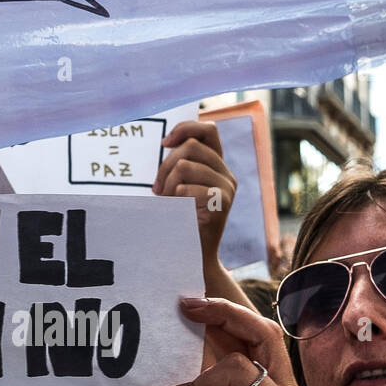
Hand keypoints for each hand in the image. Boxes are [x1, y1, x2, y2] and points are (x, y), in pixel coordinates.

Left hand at [152, 121, 236, 261]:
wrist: (192, 257)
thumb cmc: (180, 222)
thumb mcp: (179, 189)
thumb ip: (180, 166)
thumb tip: (166, 143)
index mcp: (217, 167)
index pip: (208, 130)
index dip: (186, 128)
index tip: (164, 143)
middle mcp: (227, 174)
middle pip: (191, 146)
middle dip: (166, 166)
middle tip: (157, 190)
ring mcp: (227, 188)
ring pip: (185, 166)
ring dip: (168, 185)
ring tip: (167, 203)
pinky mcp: (222, 203)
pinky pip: (187, 188)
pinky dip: (174, 200)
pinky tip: (176, 213)